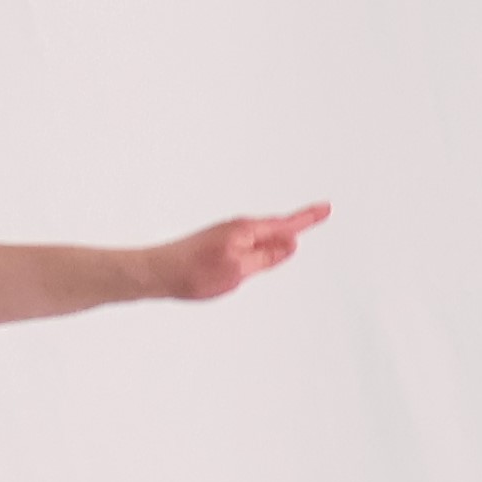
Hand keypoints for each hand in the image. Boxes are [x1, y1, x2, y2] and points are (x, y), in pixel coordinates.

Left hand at [150, 202, 330, 301]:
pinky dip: (262, 240)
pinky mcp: (215, 243)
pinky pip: (248, 240)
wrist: (155, 272)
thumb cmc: (191, 273)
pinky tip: (260, 246)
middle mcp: (237, 228)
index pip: (286, 225)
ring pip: (261, 234)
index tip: (327, 208)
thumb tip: (291, 245)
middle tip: (319, 213)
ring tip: (298, 227)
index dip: (308, 218)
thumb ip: (266, 258)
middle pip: (276, 227)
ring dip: (280, 231)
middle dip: (298, 222)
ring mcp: (225, 235)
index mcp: (246, 232)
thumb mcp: (238, 270)